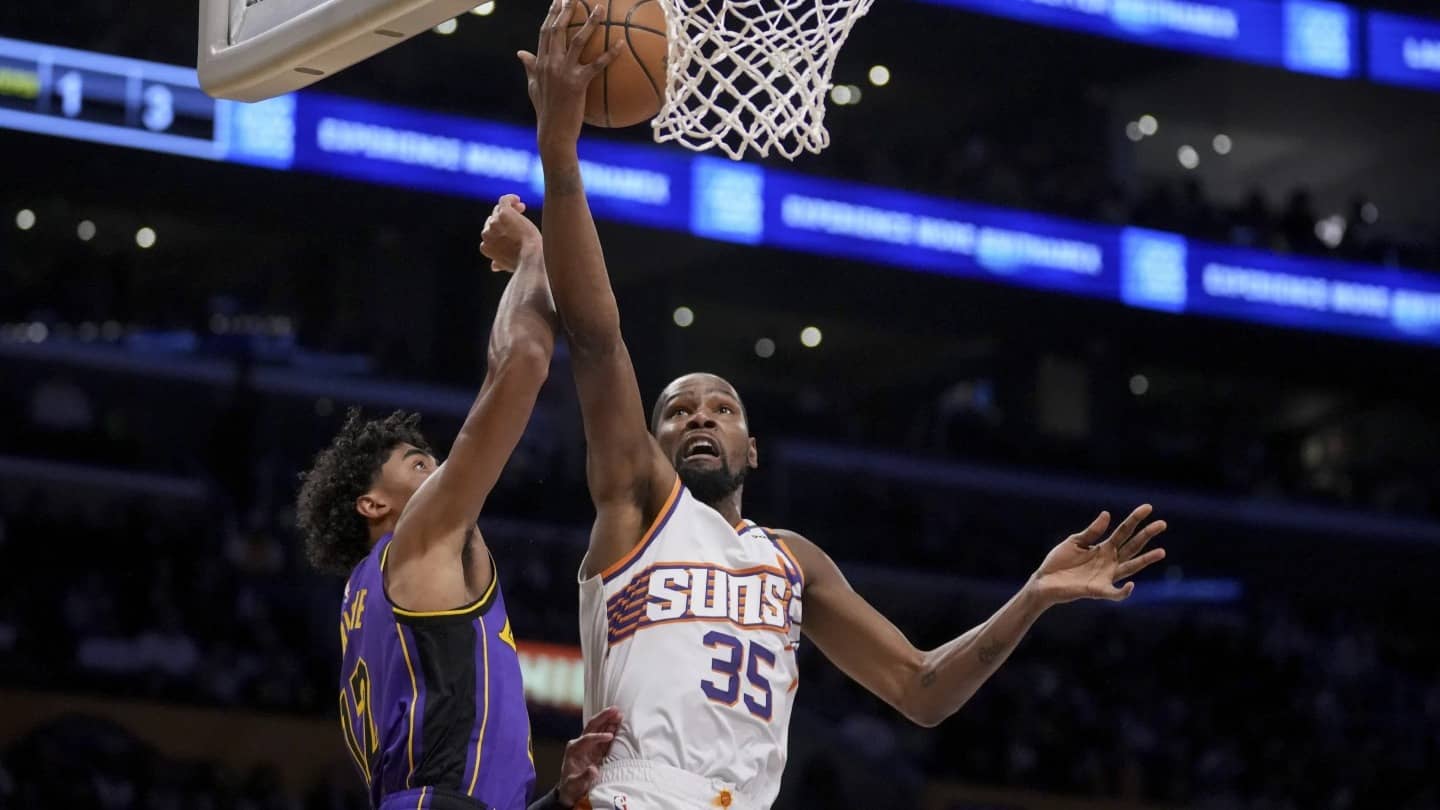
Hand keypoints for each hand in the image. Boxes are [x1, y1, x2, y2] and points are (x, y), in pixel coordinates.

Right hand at [479, 194, 540, 272]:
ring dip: (510, 208)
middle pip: (492, 219)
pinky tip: (518, 200)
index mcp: (486, 247)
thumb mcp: (509, 264)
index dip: (500, 229)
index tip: (512, 230)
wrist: (531, 258)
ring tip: (522, 208)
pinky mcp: (504, 213)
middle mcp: (487, 234)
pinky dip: (510, 199)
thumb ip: (500, 262)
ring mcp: (494, 223)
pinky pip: (504, 200)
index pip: (489, 232)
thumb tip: (494, 266)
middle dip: (504, 219)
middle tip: (520, 218)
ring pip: (499, 209)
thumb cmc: (523, 263)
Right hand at [517, 0, 623, 154]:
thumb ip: (529, 67)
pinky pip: (597, 65)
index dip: (551, 15)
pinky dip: (610, 54)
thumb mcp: (533, 87)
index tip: (557, 1)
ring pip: (578, 41)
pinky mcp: (577, 84)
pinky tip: (621, 44)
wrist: (553, 132)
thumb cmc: (546, 112)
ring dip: (590, 22)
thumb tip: (520, 53)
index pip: (545, 32)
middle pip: (558, 30)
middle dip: (567, 10)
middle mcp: (550, 64)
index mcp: (540, 63)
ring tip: (601, 9)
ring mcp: (563, 73)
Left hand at [556, 706, 621, 806]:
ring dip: (609, 720)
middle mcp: (580, 743)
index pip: (587, 739)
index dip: (599, 737)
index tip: (610, 736)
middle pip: (592, 726)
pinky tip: (618, 722)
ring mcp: (589, 745)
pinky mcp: (596, 748)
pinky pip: (605, 735)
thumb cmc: (572, 787)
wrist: (571, 789)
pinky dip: (611, 728)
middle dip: (603, 717)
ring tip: (619, 712)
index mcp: (574, 749)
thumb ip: (584, 777)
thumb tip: (594, 770)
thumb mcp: (575, 784)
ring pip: (599, 728)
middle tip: (615, 709)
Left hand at [1028, 505, 1167, 606]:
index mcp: (1104, 548)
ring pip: (1130, 567)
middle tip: (1162, 524)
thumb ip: (1092, 531)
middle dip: (1146, 535)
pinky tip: (1132, 585)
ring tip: (1161, 552)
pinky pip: (1114, 593)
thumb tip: (1107, 514)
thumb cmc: (1059, 561)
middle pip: (1132, 546)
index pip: (1124, 532)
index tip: (1148, 507)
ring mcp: (1105, 576)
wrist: (1044, 581)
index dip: (1135, 519)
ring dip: (1145, 560)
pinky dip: (1123, 592)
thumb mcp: (1075, 541)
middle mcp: (1109, 561)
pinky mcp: (1096, 590)